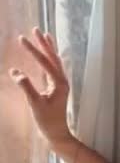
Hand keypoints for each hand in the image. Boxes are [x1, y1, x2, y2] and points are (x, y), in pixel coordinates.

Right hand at [9, 27, 72, 147]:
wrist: (57, 134)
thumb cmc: (47, 121)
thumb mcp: (35, 104)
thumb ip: (26, 87)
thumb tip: (15, 72)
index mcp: (59, 83)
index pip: (45, 62)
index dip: (33, 50)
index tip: (21, 39)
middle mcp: (62, 80)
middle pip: (53, 57)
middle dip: (44, 43)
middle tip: (35, 29)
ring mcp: (60, 83)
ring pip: (54, 61)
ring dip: (48, 48)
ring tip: (43, 35)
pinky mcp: (57, 87)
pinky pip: (52, 68)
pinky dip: (48, 58)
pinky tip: (44, 54)